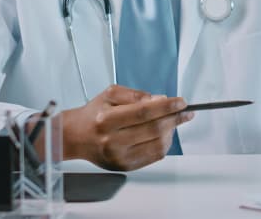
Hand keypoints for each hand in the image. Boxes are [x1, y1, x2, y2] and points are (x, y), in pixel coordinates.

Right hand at [61, 85, 193, 170]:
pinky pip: (154, 156)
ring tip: (172, 122)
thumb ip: (136, 95)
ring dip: (171, 131)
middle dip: (174, 118)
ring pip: (158, 144)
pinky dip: (164, 144)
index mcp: (107, 120)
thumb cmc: (94, 114)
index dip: (167, 106)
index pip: (144, 112)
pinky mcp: (125, 167)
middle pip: (154, 129)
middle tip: (184, 111)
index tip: (181, 102)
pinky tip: (164, 134)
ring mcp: (119, 157)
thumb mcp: (111, 94)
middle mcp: (112, 140)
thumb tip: (160, 100)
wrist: (76, 137)